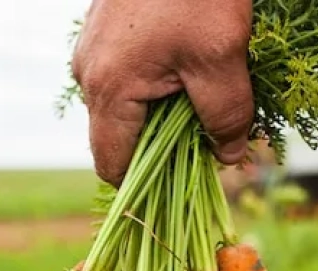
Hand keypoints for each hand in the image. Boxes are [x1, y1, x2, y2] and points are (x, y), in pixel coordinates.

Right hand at [71, 0, 253, 186]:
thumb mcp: (221, 56)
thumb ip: (226, 114)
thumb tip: (227, 156)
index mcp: (109, 88)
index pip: (112, 164)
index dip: (145, 187)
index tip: (181, 191)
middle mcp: (90, 72)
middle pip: (120, 136)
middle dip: (162, 148)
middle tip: (206, 141)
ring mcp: (93, 49)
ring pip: (124, 105)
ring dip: (161, 114)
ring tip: (201, 98)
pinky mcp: (105, 32)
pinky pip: (125, 76)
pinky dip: (155, 85)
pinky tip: (188, 68)